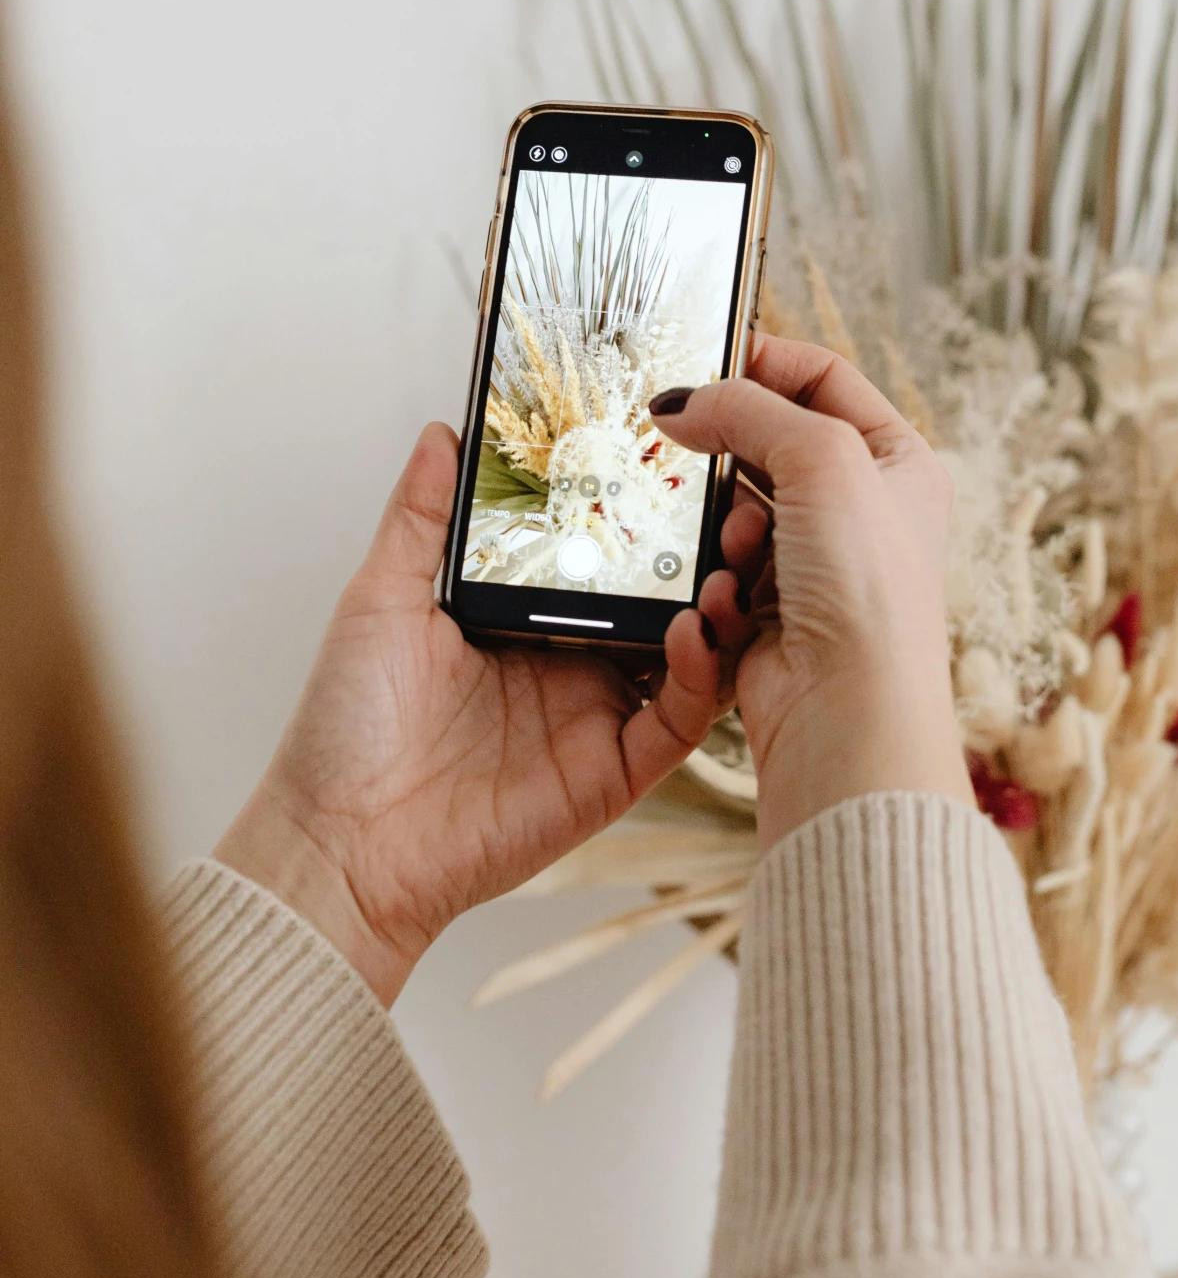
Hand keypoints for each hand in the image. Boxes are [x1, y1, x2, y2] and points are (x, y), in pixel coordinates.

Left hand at [214, 424, 721, 1002]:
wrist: (341, 842)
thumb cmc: (346, 729)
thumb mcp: (382, 599)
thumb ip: (422, 519)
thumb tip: (443, 435)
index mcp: (526, 617)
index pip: (608, 552)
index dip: (647, 509)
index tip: (679, 457)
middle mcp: (572, 663)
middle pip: (665, 597)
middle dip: (708, 553)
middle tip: (736, 503)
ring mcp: (599, 717)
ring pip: (691, 654)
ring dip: (721, 606)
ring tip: (730, 557)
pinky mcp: (614, 771)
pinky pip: (678, 720)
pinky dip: (699, 674)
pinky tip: (690, 630)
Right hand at [661, 337, 973, 854]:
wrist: (846, 712)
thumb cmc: (866, 588)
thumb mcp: (821, 459)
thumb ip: (748, 410)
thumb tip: (680, 402)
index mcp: (898, 462)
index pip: (825, 380)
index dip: (767, 361)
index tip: (706, 359)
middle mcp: (863, 511)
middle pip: (772, 447)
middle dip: (730, 453)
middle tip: (683, 443)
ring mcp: (816, 565)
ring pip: (736, 512)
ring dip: (724, 526)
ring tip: (736, 549)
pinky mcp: (772, 615)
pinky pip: (719, 573)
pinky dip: (716, 583)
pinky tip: (727, 601)